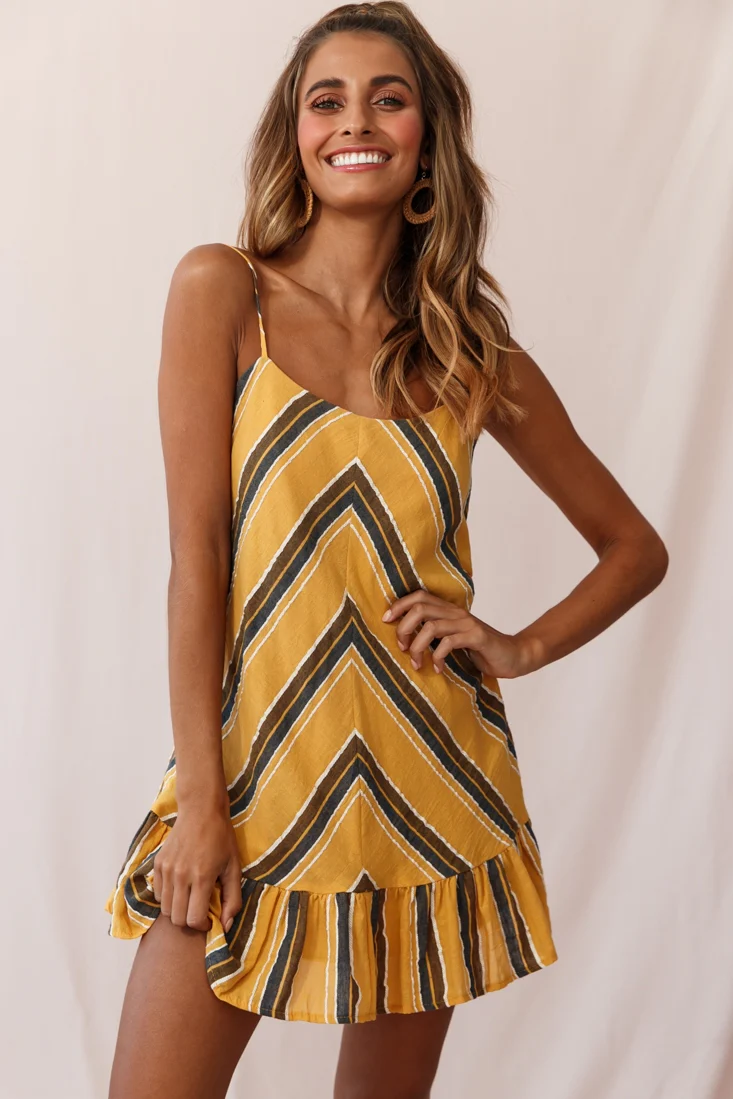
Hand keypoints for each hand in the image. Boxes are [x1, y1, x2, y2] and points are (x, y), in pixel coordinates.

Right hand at [153, 803, 241, 933]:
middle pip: (177, 919)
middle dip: (189, 922)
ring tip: (190, 900)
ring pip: (165, 909)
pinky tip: (180, 888)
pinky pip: (158, 894)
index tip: (210, 920)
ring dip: (178, 910)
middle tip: (199, 911)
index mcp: (202, 878)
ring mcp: (167, 870)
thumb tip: (227, 925)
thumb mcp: (234, 867)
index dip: (203, 926)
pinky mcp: (157, 864)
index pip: (194, 919)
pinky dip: (167, 897)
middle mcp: (181, 876)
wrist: (201, 811)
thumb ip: (233, 899)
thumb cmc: (221, 838)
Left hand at [382, 588, 538, 678]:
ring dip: (418, 647)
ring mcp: (467, 624)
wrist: (514, 656)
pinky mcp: (477, 637)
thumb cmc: (480, 651)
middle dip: (404, 628)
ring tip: (417, 663)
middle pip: (420, 608)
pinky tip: (439, 669)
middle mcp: (456, 613)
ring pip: (431, 627)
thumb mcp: (453, 640)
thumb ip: (435, 635)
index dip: (399, 605)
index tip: (386, 621)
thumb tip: (405, 640)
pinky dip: (438, 658)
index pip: (419, 596)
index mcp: (449, 611)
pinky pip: (449, 643)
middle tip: (403, 648)